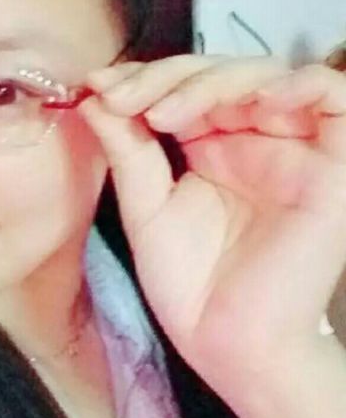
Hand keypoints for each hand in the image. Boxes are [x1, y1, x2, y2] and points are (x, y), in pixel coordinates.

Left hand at [79, 55, 345, 402]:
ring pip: (266, 76)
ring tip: (165, 112)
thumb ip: (127, 149)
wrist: (226, 344)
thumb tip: (95, 96)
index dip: (143, 79)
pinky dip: (300, 85)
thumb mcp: (146, 207)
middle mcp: (252, 139)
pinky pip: (335, 100)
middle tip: (121, 98)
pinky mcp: (334, 165)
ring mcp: (292, 148)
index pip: (184, 88)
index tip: (98, 85)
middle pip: (219, 74)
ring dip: (213, 83)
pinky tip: (255, 101)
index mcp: (210, 146)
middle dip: (165, 79)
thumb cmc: (187, 284)